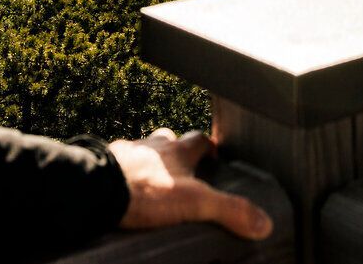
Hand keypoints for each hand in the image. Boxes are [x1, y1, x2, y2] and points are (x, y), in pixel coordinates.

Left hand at [109, 128, 273, 240]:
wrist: (99, 188)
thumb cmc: (146, 192)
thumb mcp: (196, 203)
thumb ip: (231, 210)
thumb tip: (264, 223)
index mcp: (179, 150)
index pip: (201, 140)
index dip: (209, 148)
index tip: (215, 158)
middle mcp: (154, 144)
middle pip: (171, 140)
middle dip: (178, 152)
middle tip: (184, 173)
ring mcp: (128, 151)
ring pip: (144, 149)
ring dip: (151, 160)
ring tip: (154, 182)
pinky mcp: (106, 162)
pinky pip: (120, 162)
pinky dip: (126, 172)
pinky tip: (127, 188)